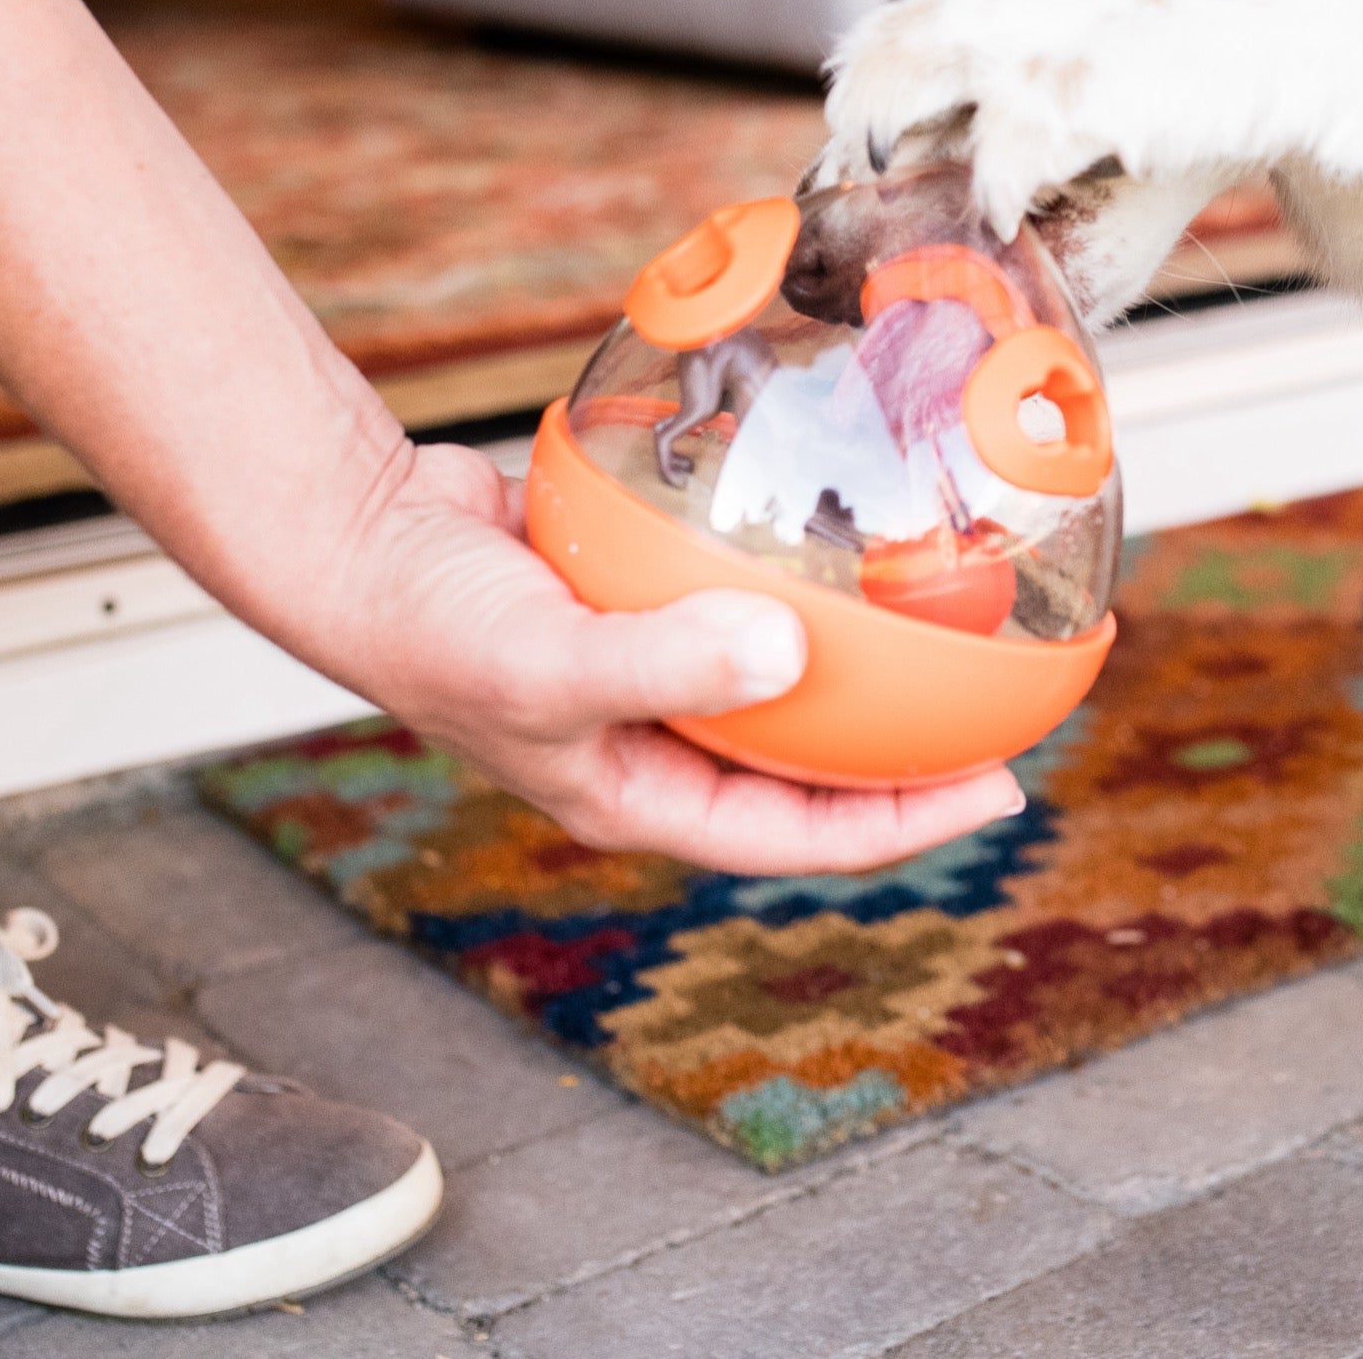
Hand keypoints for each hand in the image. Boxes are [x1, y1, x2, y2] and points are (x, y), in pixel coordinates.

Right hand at [317, 439, 1026, 872]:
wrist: (360, 536)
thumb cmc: (433, 625)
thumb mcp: (550, 663)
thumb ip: (666, 663)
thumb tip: (790, 656)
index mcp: (641, 792)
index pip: (798, 834)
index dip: (905, 824)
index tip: (999, 789)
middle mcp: (655, 741)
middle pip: (806, 766)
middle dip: (902, 750)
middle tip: (1002, 708)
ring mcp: (649, 668)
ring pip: (779, 679)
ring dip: (854, 662)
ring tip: (946, 622)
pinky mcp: (639, 596)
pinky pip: (738, 594)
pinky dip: (791, 573)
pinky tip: (847, 528)